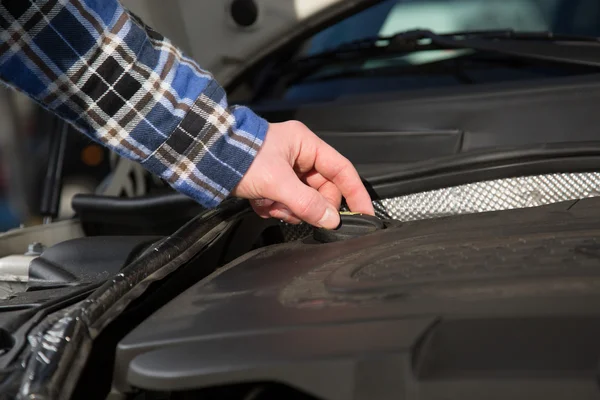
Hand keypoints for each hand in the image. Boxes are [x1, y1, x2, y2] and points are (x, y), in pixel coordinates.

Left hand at [232, 121, 374, 228]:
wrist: (205, 159)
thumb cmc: (241, 159)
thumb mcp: (277, 182)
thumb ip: (306, 202)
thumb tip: (331, 220)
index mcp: (305, 144)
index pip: (341, 169)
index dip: (355, 192)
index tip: (364, 214)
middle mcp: (298, 155)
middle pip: (321, 190)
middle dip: (308, 205)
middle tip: (294, 212)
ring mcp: (285, 170)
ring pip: (303, 200)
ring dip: (288, 208)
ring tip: (270, 204)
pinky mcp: (272, 183)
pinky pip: (286, 202)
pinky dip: (274, 208)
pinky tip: (260, 203)